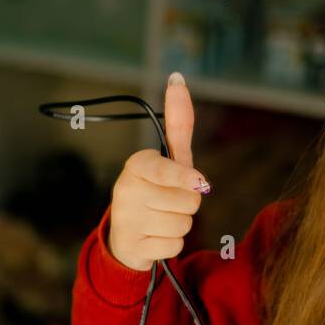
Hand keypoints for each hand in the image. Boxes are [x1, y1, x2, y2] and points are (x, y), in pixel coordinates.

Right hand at [107, 72, 209, 270]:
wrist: (126, 235)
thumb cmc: (155, 190)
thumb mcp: (168, 158)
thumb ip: (178, 123)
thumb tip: (177, 78)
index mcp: (137, 164)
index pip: (165, 170)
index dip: (185, 177)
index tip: (198, 182)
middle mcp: (126, 188)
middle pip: (189, 201)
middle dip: (188, 204)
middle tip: (169, 202)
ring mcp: (127, 219)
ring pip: (184, 223)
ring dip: (180, 224)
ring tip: (161, 219)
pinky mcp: (132, 246)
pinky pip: (175, 245)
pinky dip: (171, 244)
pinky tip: (154, 238)